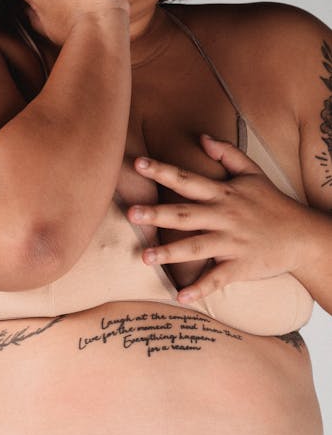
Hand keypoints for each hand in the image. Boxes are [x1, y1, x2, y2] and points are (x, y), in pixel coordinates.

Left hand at [127, 134, 314, 302]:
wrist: (303, 236)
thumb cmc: (273, 204)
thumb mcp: (253, 173)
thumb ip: (228, 154)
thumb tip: (202, 137)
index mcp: (223, 194)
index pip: (187, 180)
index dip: (163, 171)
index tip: (138, 163)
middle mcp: (224, 217)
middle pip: (186, 213)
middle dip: (157, 213)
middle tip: (131, 212)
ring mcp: (232, 243)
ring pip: (196, 247)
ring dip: (170, 252)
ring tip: (144, 257)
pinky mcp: (240, 266)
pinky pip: (217, 279)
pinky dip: (200, 289)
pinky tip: (181, 296)